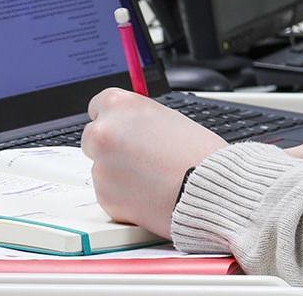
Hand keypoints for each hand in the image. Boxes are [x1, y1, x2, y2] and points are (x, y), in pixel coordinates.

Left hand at [81, 89, 226, 236]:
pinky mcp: (104, 197)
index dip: (114, 118)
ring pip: (103, 168)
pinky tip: (151, 193)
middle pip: (93, 137)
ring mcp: (100, 167)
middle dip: (111, 147)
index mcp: (121, 107)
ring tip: (155, 178)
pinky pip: (110, 193)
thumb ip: (143, 121)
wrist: (208, 189)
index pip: (98, 105)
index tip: (122, 127)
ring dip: (120, 173)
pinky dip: (125, 195)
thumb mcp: (172, 120)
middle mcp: (103, 133)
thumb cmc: (201, 154)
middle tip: (140, 156)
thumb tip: (133, 128)